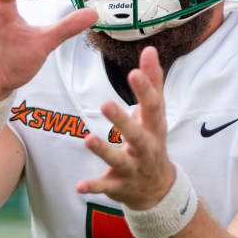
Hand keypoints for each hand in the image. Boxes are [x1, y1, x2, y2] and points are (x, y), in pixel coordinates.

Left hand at [77, 46, 175, 209]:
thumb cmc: (153, 140)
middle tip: (105, 104)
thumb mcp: (156, 114)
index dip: (145, 90)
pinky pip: (105, 186)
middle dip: (122, 121)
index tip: (134, 72)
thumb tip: (149, 49)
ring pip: (119, 160)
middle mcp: (146, 148)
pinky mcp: (119, 185)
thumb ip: (152, 82)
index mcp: (154, 127)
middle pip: (136, 134)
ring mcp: (133, 168)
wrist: (158, 188)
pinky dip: (93, 186)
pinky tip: (79, 186)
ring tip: (88, 140)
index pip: (152, 106)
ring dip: (104, 150)